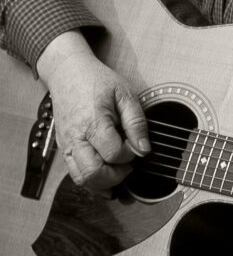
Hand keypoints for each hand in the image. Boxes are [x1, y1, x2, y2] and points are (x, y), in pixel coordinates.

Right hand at [37, 31, 149, 193]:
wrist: (67, 72)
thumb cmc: (96, 80)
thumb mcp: (124, 94)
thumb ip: (136, 122)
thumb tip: (144, 149)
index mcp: (93, 122)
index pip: (112, 153)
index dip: (130, 155)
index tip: (137, 146)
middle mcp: (75, 137)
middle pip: (93, 173)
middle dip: (116, 176)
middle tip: (129, 165)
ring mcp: (66, 145)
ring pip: (81, 179)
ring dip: (103, 183)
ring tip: (118, 171)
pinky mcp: (63, 148)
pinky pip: (75, 173)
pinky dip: (92, 180)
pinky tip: (107, 177)